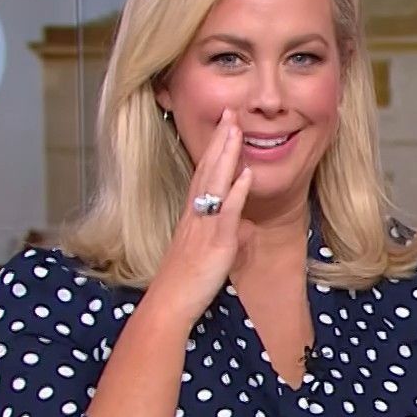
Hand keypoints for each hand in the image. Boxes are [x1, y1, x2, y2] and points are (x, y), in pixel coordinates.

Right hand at [146, 108, 253, 322]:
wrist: (170, 303)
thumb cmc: (187, 283)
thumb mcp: (209, 255)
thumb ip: (226, 238)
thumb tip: (244, 230)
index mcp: (193, 216)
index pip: (204, 175)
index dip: (214, 150)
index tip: (224, 127)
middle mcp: (196, 215)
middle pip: (207, 170)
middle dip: (220, 140)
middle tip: (231, 113)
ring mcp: (204, 227)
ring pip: (215, 184)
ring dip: (226, 155)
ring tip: (237, 129)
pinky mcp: (215, 243)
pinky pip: (225, 213)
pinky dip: (236, 192)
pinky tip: (246, 174)